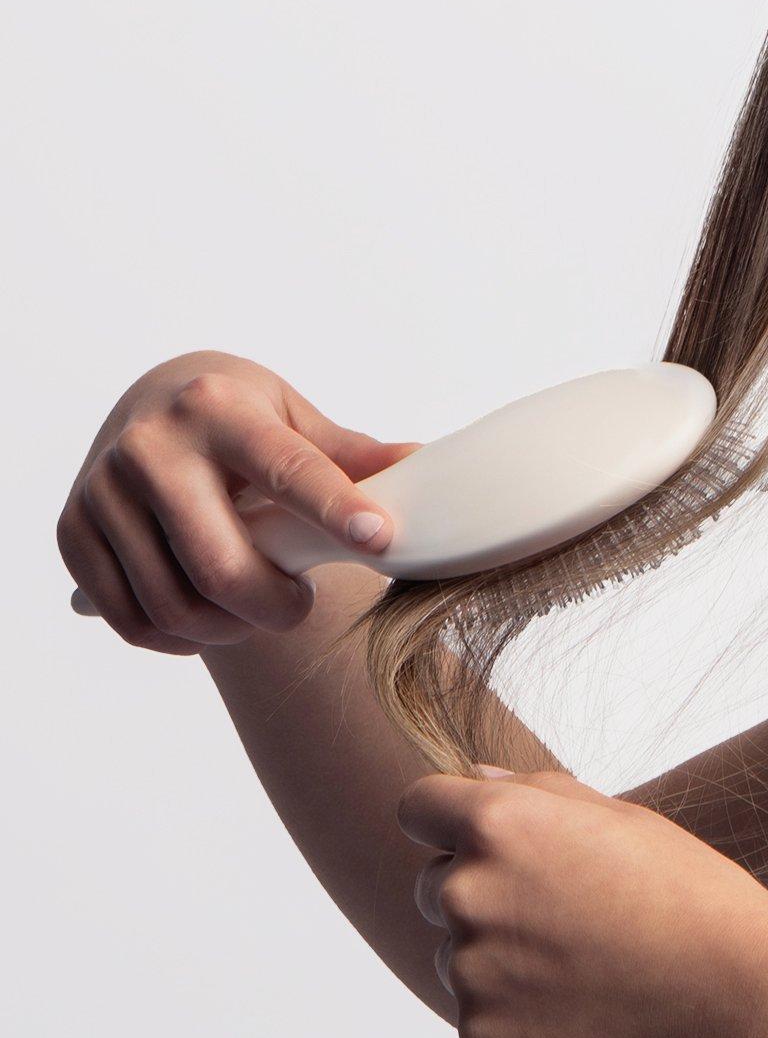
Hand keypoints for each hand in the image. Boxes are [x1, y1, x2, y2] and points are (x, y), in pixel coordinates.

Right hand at [58, 348, 422, 652]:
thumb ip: (350, 452)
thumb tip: (424, 464)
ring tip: (262, 609)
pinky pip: (133, 618)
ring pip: (175, 604)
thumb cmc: (239, 413)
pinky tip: (214, 620)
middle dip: (276, 606)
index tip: (382, 539)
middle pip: (220, 564)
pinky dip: (182, 638)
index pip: (285, 468)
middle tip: (301, 605)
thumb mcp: (293, 415)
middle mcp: (150, 446)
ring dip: (233, 628)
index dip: (335, 509)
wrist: (152, 399)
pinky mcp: (72, 531)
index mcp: (217, 408)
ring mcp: (102, 491)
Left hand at [397, 765, 767, 1037]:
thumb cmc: (690, 895)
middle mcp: (468, 894)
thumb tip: (474, 781)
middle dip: (486, 894)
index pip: (418, 807)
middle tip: (570, 915)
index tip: (489, 843)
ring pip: (461, 957)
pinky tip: (589, 1013)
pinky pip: (484, 1020)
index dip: (447, 822)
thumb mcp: (623, 820)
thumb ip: (536, 794)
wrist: (736, 998)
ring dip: (504, 960)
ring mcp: (470, 975)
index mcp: (500, 826)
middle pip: (434, 887)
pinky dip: (523, 1019)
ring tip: (590, 969)